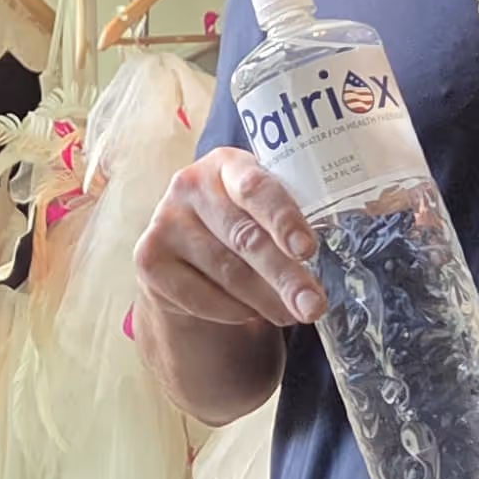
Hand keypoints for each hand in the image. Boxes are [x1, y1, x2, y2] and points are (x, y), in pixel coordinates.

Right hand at [134, 147, 325, 330]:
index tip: (307, 250)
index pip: (257, 188)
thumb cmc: (240, 228)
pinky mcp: (148, 260)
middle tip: (313, 305)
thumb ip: (287, 224)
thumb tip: (329, 260)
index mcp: (227, 164)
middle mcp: (189, 185)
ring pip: (227, 272)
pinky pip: (202, 297)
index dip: (284, 219)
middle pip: (245, 238)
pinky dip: (235, 311)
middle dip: (285, 276)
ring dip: (266, 300)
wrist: (187, 259)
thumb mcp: (262, 213)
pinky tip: (251, 312)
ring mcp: (164, 222)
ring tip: (293, 314)